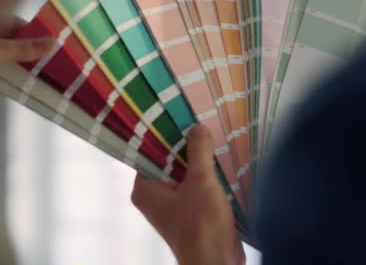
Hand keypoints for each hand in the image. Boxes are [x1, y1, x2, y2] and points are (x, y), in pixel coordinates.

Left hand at [0, 15, 53, 96]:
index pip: (15, 25)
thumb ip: (21, 49)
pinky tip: (17, 93)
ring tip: (42, 80)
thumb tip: (52, 41)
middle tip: (54, 65)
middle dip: (28, 55)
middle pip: (8, 46)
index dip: (34, 34)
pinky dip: (0, 87)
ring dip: (16, 73)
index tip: (54, 44)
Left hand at [131, 124, 244, 264]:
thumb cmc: (201, 222)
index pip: (149, 151)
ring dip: (198, 162)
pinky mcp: (189, 213)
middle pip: (167, 162)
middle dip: (185, 146)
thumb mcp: (202, 180)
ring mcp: (171, 206)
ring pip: (183, 175)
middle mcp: (153, 197)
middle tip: (200, 122)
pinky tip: (220, 162)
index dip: (165, 134)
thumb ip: (198, 151)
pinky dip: (205, 177)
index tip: (179, 116)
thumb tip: (197, 128)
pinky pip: (194, 187)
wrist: (215, 261)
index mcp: (145, 188)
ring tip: (212, 138)